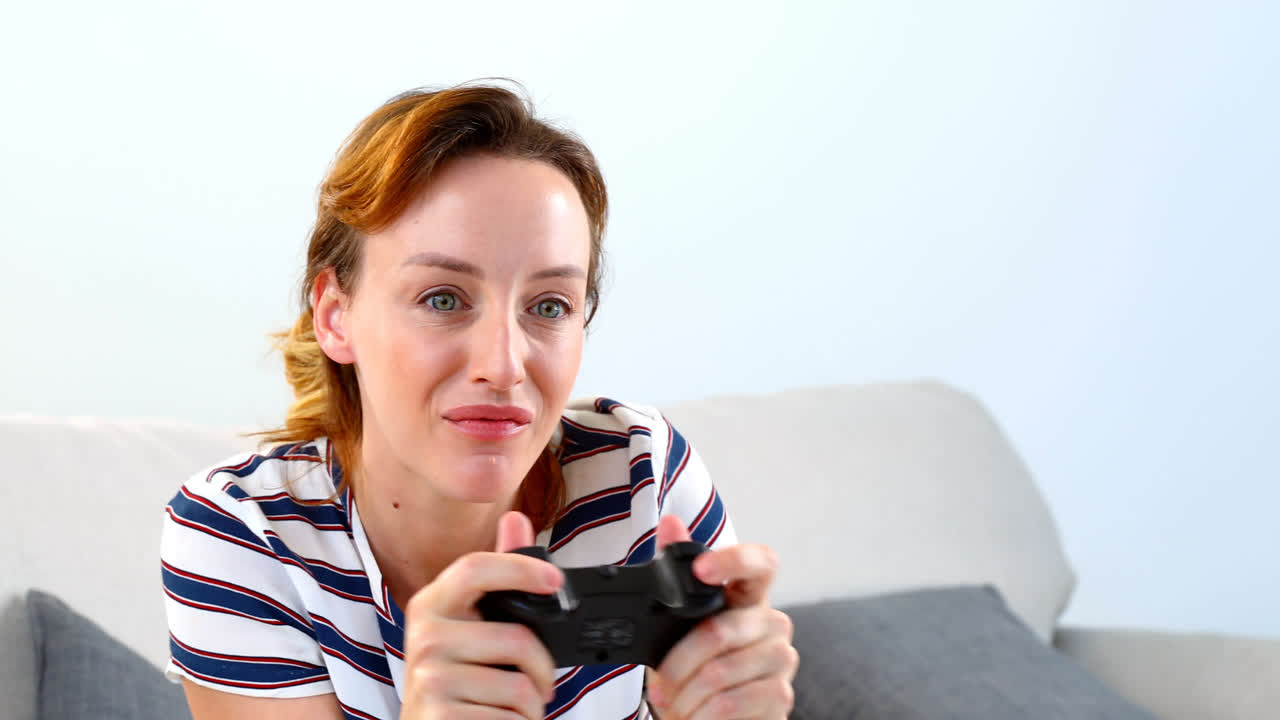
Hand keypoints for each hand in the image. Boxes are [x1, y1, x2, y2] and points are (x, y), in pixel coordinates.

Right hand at [399, 511, 560, 719]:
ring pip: (519, 687)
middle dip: (543, 669)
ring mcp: (428, 680)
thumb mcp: (469, 626)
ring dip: (532, 706)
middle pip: (516, 638)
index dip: (519, 567)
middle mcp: (424, 639)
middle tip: (539, 683)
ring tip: (515, 708)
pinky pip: (509, 719)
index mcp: (431, 606)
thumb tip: (515, 519)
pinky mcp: (439, 716)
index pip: (474, 568)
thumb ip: (496, 577)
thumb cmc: (455, 680)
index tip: (554, 579)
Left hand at [645, 516, 797, 718]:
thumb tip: (670, 521)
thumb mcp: (675, 619)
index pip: (761, 562)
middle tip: (658, 684)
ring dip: (686, 694)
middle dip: (679, 662)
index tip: (701, 570)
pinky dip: (704, 714)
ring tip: (672, 704)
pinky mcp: (781, 696)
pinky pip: (735, 701)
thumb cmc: (694, 664)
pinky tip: (695, 717)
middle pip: (723, 629)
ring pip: (723, 671)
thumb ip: (674, 567)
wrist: (708, 717)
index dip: (735, 560)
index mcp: (750, 596)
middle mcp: (773, 623)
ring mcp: (782, 660)